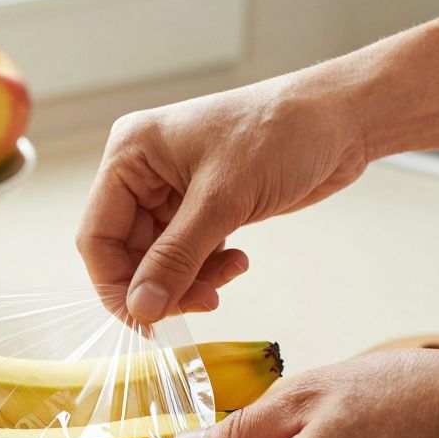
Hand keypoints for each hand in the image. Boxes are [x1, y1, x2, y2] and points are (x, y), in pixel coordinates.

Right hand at [77, 71, 369, 322]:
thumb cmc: (280, 134)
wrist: (341, 119)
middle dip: (161, 284)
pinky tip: (238, 261)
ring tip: (227, 277)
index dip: (117, 283)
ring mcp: (171, 190)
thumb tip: (141, 309)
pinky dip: (207, 269)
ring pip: (158, 260)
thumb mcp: (222, 200)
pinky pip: (186, 254)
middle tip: (202, 302)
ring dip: (188, 280)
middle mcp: (143, 172)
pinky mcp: (202, 205)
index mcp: (130, 154)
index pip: (98, 236)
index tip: (147, 318)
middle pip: (127, 253)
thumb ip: (176, 258)